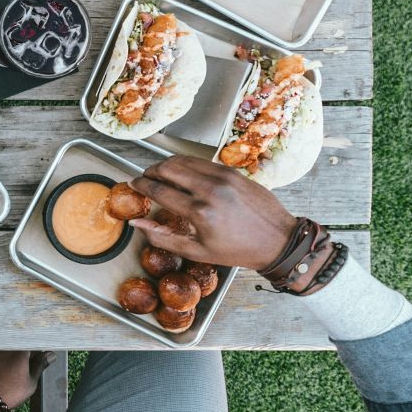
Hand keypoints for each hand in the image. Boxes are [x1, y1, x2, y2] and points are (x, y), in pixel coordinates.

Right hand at [127, 156, 296, 269]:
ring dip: (168, 164)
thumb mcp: (196, 251)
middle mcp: (211, 190)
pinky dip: (188, 165)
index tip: (133, 184)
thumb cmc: (238, 250)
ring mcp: (224, 177)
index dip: (141, 185)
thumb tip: (136, 222)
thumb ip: (162, 236)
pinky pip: (202, 161)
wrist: (278, 240)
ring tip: (162, 174)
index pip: (159, 190)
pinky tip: (185, 175)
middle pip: (168, 167)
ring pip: (184, 159)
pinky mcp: (233, 172)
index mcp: (200, 212)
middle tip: (146, 177)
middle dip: (151, 170)